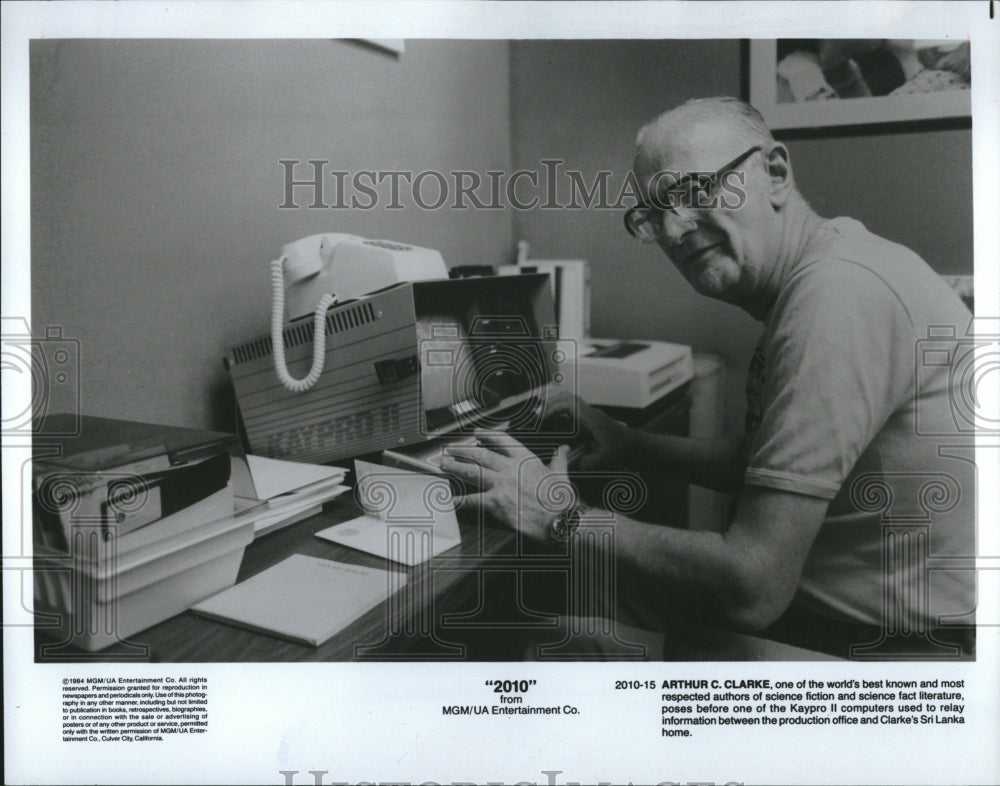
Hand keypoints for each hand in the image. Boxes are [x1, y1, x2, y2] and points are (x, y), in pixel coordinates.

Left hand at [440, 430, 574, 541]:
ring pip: (472, 472)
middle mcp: (510, 469)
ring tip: (444, 464)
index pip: (502, 441)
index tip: (476, 433)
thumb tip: (562, 449)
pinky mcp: (495, 503)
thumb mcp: (561, 473)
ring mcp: (500, 485)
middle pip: (481, 455)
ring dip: (455, 467)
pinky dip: (460, 499)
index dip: (487, 435)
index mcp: (525, 459)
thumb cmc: (561, 499)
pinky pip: (472, 500)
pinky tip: (451, 499)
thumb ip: (559, 459)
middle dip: (463, 451)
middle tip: (450, 449)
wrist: (559, 519)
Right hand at [541, 388, 631, 470]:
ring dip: (554, 405)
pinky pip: (571, 408)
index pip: (569, 403)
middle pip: (566, 397)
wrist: (634, 444)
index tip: (543, 419)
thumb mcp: (605, 458)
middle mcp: (589, 413)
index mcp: (591, 418)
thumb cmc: (622, 449)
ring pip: (568, 400)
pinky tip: (554, 423)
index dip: (553, 408)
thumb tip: (570, 465)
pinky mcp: (588, 418)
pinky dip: (560, 411)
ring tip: (543, 418)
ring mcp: (589, 414)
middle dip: (550, 404)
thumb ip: (588, 462)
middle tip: (538, 417)